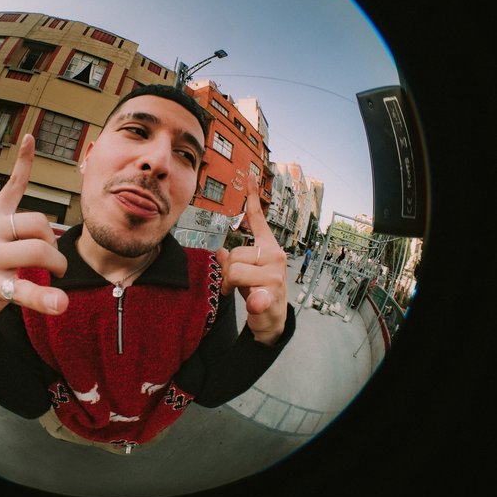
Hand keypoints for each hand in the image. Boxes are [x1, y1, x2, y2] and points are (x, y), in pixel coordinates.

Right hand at [0, 134, 68, 330]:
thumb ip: (15, 223)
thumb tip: (48, 225)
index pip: (11, 187)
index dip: (22, 163)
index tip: (31, 137)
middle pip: (37, 224)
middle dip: (54, 240)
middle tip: (55, 259)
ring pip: (37, 251)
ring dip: (56, 263)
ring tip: (57, 274)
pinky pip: (26, 292)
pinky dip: (45, 299)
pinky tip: (60, 304)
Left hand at [215, 173, 287, 343]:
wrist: (272, 320)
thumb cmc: (258, 291)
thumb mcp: (244, 272)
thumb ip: (235, 260)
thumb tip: (220, 251)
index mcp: (269, 248)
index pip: (258, 220)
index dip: (253, 199)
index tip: (250, 176)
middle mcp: (275, 257)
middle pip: (234, 254)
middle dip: (227, 270)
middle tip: (233, 284)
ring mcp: (276, 276)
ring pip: (234, 270)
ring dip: (229, 284)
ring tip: (238, 292)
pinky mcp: (272, 295)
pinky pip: (256, 295)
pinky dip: (254, 302)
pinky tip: (255, 304)